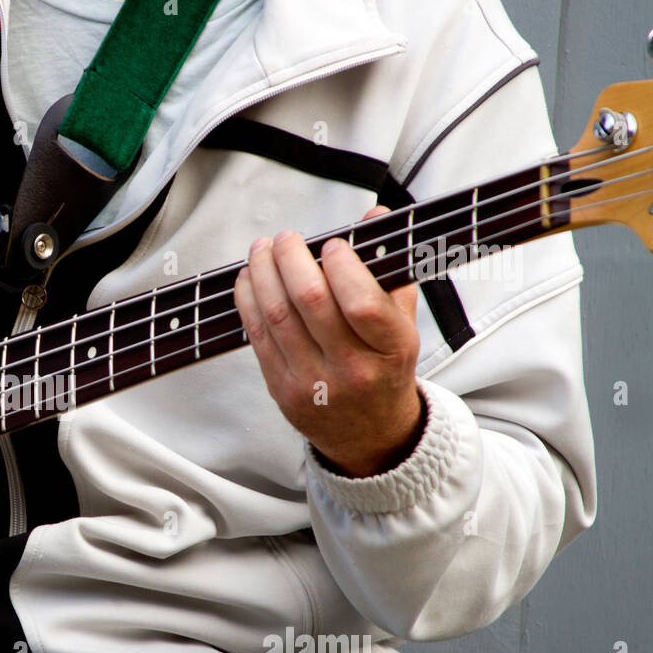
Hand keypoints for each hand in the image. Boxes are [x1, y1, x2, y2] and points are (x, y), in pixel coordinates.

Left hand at [233, 206, 423, 478]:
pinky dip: (248, 301)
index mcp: (392, 350)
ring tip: (262, 250)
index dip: (342, 267)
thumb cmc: (385, 370)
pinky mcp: (282, 390)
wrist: (370, 435)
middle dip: (292, 260)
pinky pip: (258, 337)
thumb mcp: (403, 325)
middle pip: (310, 303)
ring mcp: (314, 383)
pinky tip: (249, 279)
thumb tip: (373, 217)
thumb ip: (389, 272)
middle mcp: (353, 370)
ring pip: (278, 316)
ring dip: (263, 274)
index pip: (362, 303)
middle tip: (286, 238)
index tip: (331, 245)